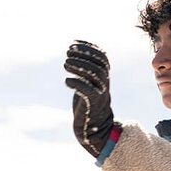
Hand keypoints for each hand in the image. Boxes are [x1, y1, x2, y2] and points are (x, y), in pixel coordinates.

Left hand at [64, 40, 114, 157]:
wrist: (93, 127)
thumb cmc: (88, 103)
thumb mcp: (87, 83)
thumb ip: (84, 70)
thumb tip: (73, 52)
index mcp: (104, 76)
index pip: (102, 56)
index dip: (89, 47)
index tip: (74, 43)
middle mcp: (105, 83)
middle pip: (99, 64)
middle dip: (83, 55)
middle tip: (67, 53)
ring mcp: (101, 94)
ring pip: (94, 75)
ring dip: (79, 67)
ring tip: (65, 64)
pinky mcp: (94, 105)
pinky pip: (88, 92)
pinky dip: (77, 84)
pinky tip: (67, 82)